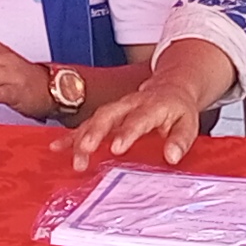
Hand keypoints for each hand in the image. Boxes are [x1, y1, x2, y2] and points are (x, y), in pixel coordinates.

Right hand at [64, 75, 203, 171]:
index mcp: (152, 105)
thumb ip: (181, 139)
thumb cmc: (178, 108)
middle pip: (108, 116)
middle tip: (85, 149)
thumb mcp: (189, 122)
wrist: (170, 86)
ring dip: (81, 138)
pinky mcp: (105, 115)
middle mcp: (129, 104)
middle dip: (94, 132)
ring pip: (94, 120)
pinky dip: (71, 136)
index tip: (116, 148)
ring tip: (75, 158)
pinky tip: (57, 147)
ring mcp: (115, 108)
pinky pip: (85, 124)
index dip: (126, 133)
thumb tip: (172, 156)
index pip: (137, 119)